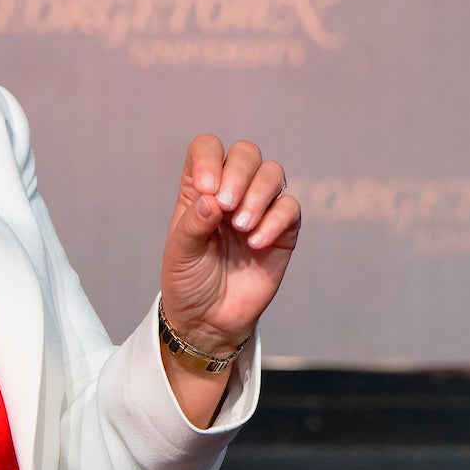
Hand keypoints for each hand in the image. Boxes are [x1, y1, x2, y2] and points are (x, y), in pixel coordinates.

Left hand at [160, 135, 299, 359]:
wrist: (209, 320)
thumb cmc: (189, 282)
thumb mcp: (180, 253)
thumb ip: (193, 224)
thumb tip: (213, 198)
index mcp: (201, 190)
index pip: (208, 148)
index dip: (209, 158)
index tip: (206, 187)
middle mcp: (232, 192)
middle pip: (246, 153)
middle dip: (238, 173)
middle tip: (227, 207)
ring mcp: (260, 209)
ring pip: (272, 173)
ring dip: (258, 194)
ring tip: (242, 226)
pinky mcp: (283, 231)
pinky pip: (290, 208)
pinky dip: (275, 220)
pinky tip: (256, 243)